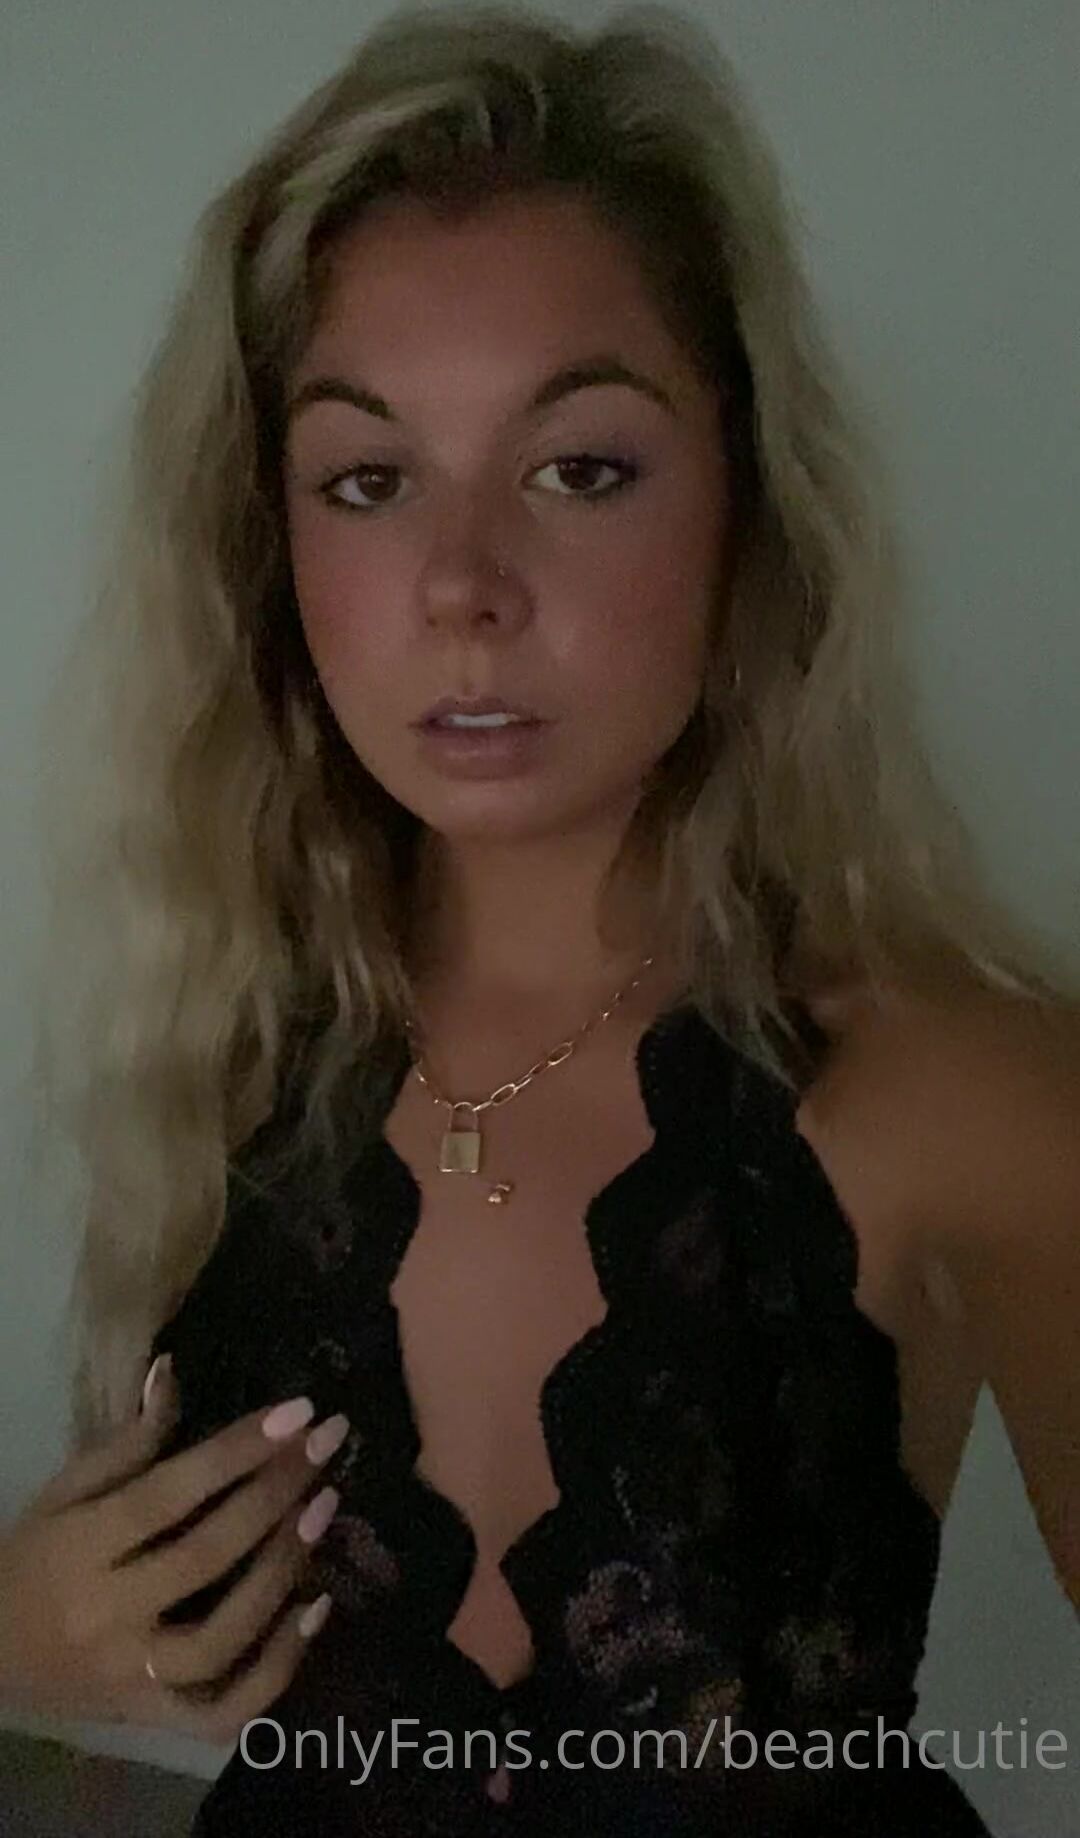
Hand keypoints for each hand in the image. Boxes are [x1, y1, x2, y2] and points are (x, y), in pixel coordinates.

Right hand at [0, 1356, 346, 1743]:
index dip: (237, 1450)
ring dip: (284, 1572)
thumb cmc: (30, 1560)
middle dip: (277, 1493)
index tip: (299, 1411)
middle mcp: (110, 1615)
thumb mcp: (62, 1494)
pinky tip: (316, 1610)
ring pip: (223, 1638)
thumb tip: (172, 1372)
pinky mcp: (151, 1720)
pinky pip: (222, 1713)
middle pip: (207, 1556)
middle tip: (329, 1445)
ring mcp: (133, 1676)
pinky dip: (277, 1671)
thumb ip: (125, 1443)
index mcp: (81, 1548)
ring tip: (325, 1510)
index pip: (169, 1494)